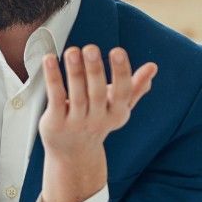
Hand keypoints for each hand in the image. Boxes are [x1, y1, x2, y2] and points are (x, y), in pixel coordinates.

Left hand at [38, 46, 155, 201]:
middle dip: (95, 70)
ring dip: (74, 72)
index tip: (118, 51)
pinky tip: (49, 60)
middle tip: (91, 48)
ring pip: (76, 95)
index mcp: (117, 113)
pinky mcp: (56, 123)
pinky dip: (53, 79)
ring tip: (72, 51)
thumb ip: (135, 87)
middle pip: (97, 93)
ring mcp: (76, 123)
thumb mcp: (118, 107)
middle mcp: (98, 119)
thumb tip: (153, 66)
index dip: (121, 72)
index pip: (122, 92)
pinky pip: (55, 98)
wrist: (73, 153)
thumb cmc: (97, 120)